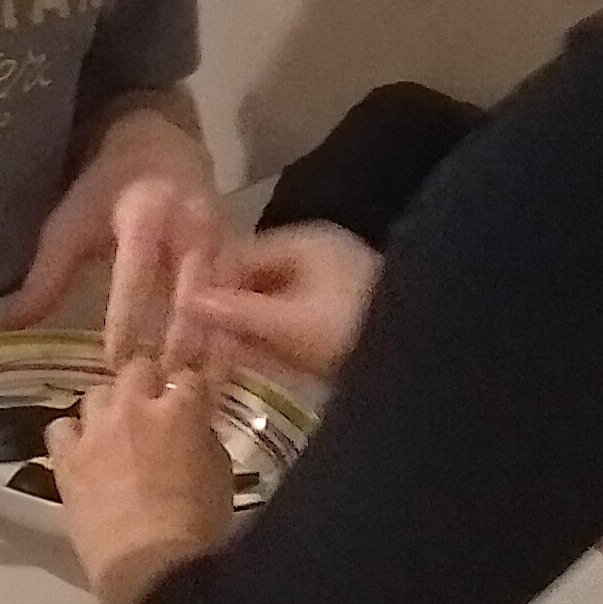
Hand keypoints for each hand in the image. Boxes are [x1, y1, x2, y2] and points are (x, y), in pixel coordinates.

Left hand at [0, 167, 226, 370]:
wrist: (160, 144)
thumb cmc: (106, 188)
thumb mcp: (70, 223)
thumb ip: (45, 278)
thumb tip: (7, 329)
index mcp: (144, 213)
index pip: (135, 274)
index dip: (126, 319)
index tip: (115, 363)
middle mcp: (191, 225)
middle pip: (191, 292)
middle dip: (178, 343)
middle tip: (161, 390)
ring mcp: (224, 237)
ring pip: (225, 300)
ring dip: (211, 346)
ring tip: (195, 392)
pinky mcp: (241, 250)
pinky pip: (241, 298)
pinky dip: (231, 334)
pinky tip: (219, 373)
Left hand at [50, 356, 240, 603]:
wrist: (152, 566)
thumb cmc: (198, 525)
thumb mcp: (220, 473)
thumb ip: (203, 437)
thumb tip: (193, 427)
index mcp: (181, 409)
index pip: (187, 375)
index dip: (189, 385)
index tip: (190, 397)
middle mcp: (134, 408)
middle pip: (136, 370)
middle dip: (146, 382)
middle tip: (151, 405)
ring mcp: (95, 431)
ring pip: (96, 394)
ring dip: (109, 407)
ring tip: (115, 429)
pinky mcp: (66, 459)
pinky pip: (60, 428)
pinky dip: (71, 435)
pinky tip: (81, 451)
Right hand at [181, 224, 379, 385]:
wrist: (424, 355)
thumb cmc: (352, 328)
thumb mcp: (290, 323)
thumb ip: (238, 312)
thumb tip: (186, 302)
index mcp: (303, 242)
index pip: (236, 253)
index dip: (207, 282)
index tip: (178, 313)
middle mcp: (316, 256)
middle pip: (255, 279)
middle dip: (227, 309)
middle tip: (194, 341)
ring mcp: (332, 285)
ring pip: (273, 303)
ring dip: (249, 327)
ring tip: (219, 355)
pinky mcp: (342, 315)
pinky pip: (293, 321)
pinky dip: (273, 338)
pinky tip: (255, 361)